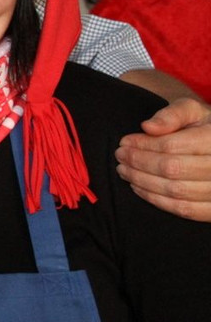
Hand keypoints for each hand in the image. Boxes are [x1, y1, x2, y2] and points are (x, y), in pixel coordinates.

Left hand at [116, 98, 210, 221]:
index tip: (124, 142)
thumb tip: (147, 127)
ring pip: (177, 191)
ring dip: (143, 182)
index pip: (173, 146)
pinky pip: (185, 210)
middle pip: (172, 169)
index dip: (144, 145)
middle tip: (120, 156)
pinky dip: (158, 201)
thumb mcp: (192, 111)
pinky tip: (140, 188)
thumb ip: (171, 115)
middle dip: (139, 163)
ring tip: (124, 171)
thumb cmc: (204, 126)